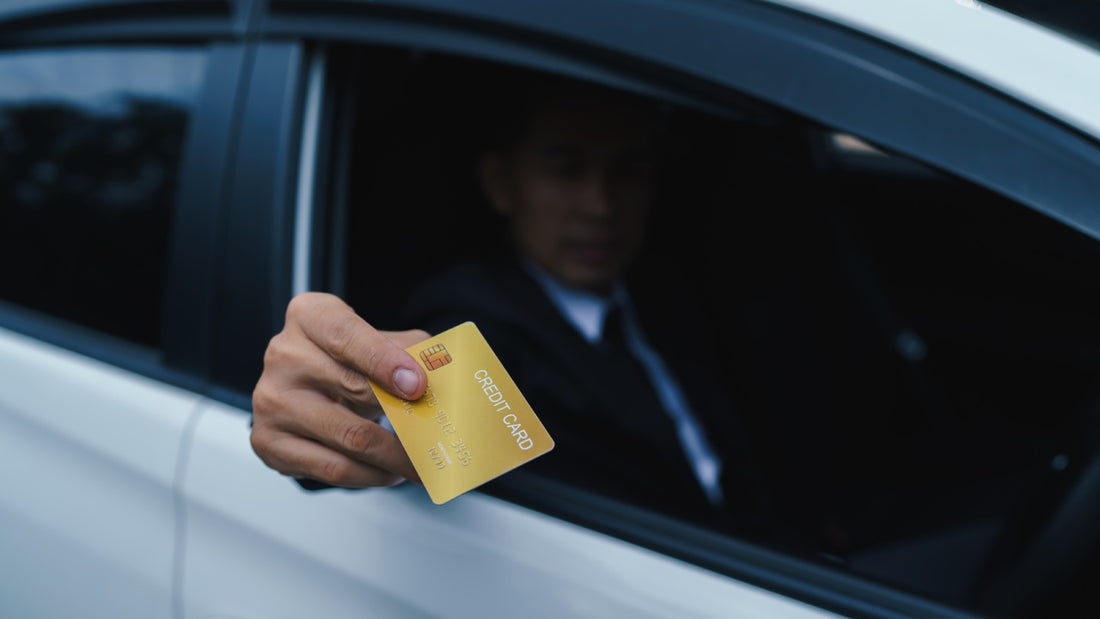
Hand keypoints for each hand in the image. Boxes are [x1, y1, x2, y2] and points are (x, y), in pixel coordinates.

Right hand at [251, 292, 429, 487]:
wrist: (306, 384)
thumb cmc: (350, 359)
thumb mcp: (380, 342)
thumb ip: (409, 353)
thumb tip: (442, 379)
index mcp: (310, 317)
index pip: (346, 336)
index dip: (383, 360)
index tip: (417, 385)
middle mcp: (283, 355)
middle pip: (354, 389)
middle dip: (405, 416)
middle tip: (438, 436)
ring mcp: (271, 400)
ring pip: (347, 437)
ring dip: (394, 457)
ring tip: (421, 463)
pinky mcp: (270, 441)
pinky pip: (332, 468)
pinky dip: (370, 475)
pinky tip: (390, 471)